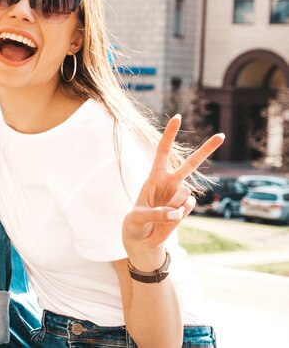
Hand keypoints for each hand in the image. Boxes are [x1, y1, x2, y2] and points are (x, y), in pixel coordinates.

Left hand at [123, 115, 223, 269]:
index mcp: (154, 177)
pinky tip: (171, 218)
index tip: (178, 117)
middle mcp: (169, 183)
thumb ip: (156, 213)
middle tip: (222, 135)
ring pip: (184, 195)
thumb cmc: (135, 223)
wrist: (143, 239)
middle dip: (206, 150)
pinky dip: (178, 215)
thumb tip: (178, 211)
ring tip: (159, 214)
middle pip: (190, 164)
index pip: (162, 151)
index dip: (170, 135)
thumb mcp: (137, 218)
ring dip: (171, 207)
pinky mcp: (185, 209)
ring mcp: (179, 196)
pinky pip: (187, 208)